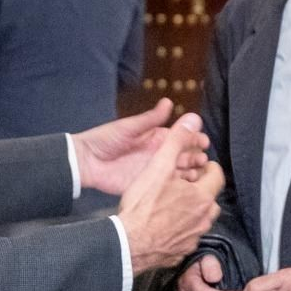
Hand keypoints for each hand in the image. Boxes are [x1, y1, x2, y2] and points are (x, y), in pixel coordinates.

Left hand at [73, 98, 211, 194]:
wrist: (86, 162)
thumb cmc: (106, 140)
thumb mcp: (129, 127)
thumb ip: (150, 119)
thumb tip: (169, 102)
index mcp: (156, 138)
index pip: (180, 138)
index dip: (193, 139)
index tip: (204, 141)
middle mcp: (158, 155)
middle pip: (183, 156)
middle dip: (196, 157)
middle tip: (203, 160)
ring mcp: (154, 172)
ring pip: (178, 173)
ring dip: (190, 172)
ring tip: (198, 174)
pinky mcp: (146, 186)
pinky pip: (165, 188)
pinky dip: (177, 188)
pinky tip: (186, 188)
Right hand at [118, 115, 223, 274]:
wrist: (127, 244)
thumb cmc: (143, 205)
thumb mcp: (159, 167)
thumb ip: (176, 141)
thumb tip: (193, 119)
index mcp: (202, 197)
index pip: (217, 176)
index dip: (207, 167)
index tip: (196, 164)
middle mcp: (203, 220)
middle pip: (210, 199)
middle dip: (201, 190)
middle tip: (183, 184)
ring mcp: (193, 239)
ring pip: (200, 220)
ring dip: (192, 211)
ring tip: (173, 204)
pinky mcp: (181, 253)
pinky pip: (187, 237)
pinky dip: (181, 230)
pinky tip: (165, 226)